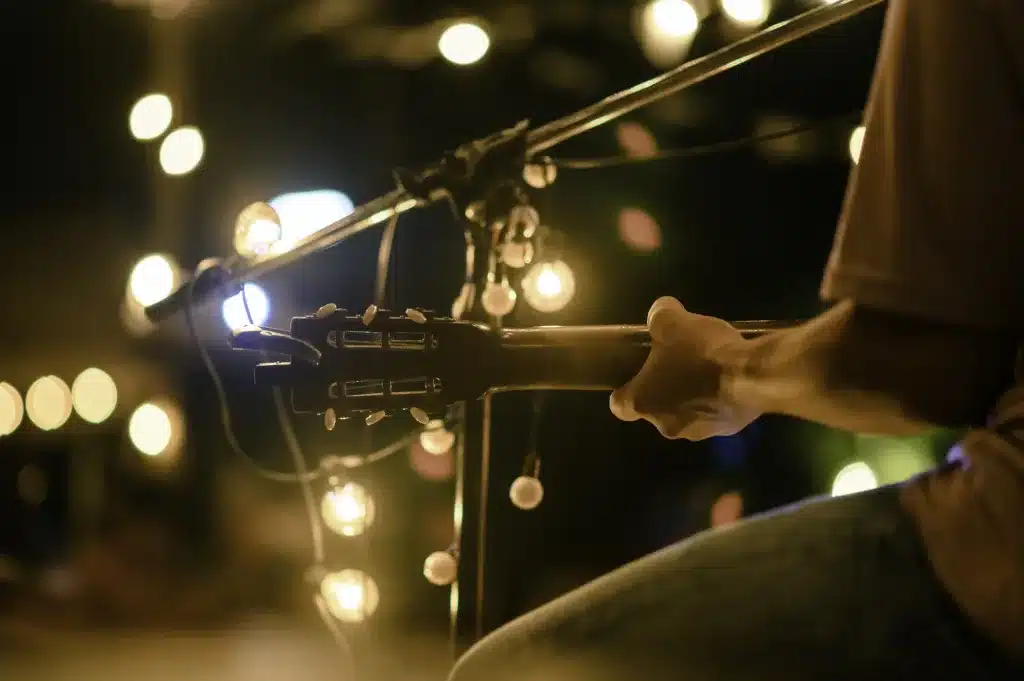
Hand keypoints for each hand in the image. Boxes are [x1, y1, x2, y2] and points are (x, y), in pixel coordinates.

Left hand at [609, 297, 758, 439]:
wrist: (751, 375)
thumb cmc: (700, 352)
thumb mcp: (672, 322)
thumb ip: (658, 317)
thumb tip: (659, 313)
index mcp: (643, 402)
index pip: (619, 406)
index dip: (624, 391)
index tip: (633, 377)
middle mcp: (666, 425)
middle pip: (656, 408)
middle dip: (664, 388)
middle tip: (677, 364)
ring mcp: (698, 432)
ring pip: (685, 413)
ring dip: (691, 396)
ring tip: (706, 369)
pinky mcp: (726, 430)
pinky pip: (713, 415)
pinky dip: (716, 401)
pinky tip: (727, 379)